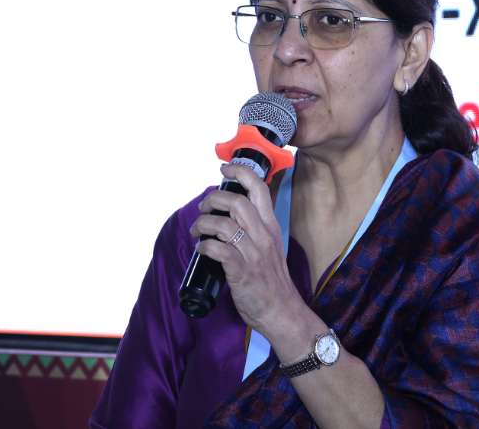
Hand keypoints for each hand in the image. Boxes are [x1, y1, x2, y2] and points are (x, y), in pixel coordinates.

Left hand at [192, 163, 301, 335]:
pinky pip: (217, 249)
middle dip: (212, 199)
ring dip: (203, 223)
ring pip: (223, 224)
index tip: (225, 168)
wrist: (282, 311)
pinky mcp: (241, 271)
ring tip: (197, 231)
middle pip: (237, 202)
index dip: (240, 172)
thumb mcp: (270, 247)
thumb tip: (229, 216)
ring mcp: (253, 253)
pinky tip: (201, 249)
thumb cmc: (272, 281)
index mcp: (271, 226)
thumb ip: (255, 230)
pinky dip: (204, 245)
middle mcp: (263, 236)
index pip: (259, 188)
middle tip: (204, 208)